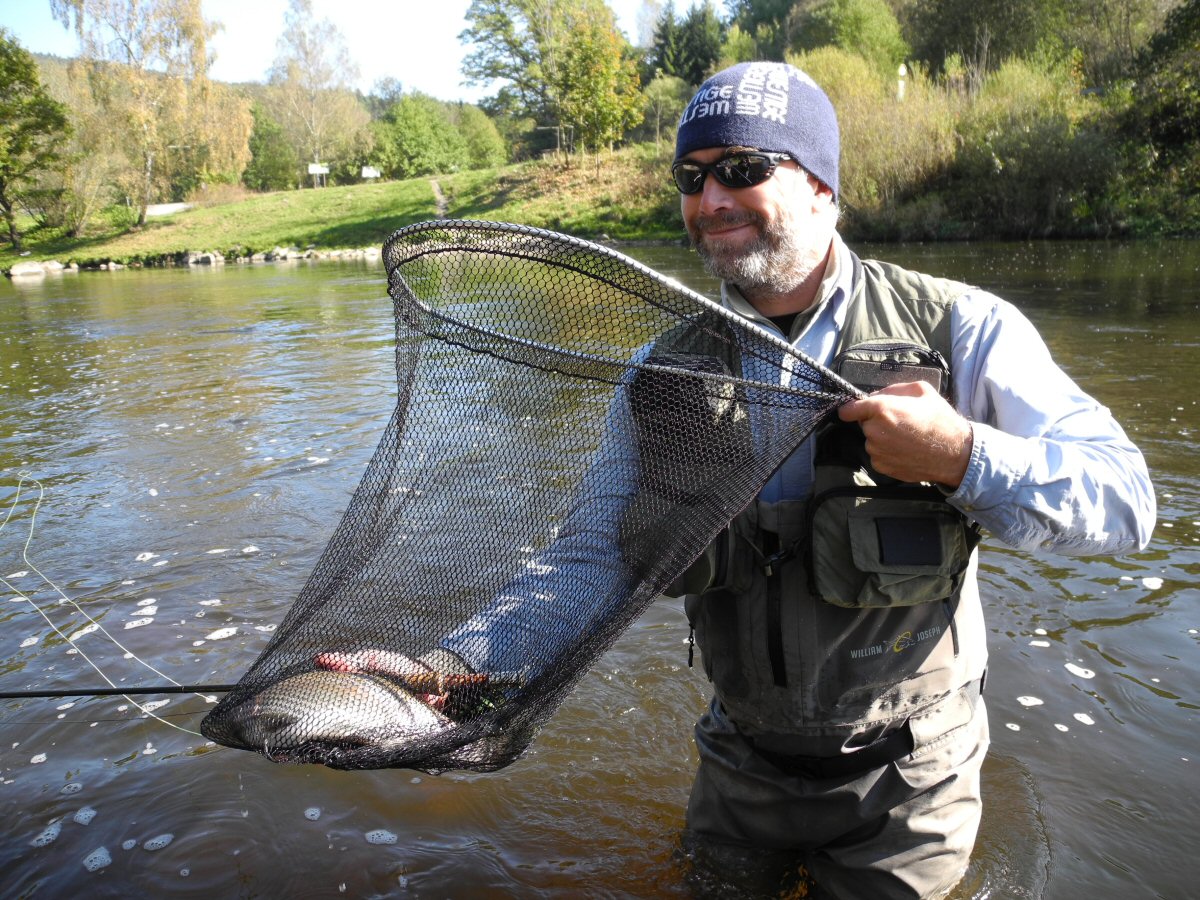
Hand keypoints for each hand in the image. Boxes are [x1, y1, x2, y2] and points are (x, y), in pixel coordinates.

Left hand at [837, 381, 972, 487]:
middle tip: (899, 422)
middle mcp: (873, 431)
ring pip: (871, 440)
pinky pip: (877, 455)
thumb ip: (894, 389)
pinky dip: (886, 452)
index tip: (854, 409)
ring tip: (905, 437)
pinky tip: (904, 450)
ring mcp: (876, 451)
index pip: (848, 409)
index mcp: (881, 409)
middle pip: (864, 423)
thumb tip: (877, 395)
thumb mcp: (921, 390)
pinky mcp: (880, 466)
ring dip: (881, 437)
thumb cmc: (940, 420)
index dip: (851, 408)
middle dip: (876, 421)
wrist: (954, 453)